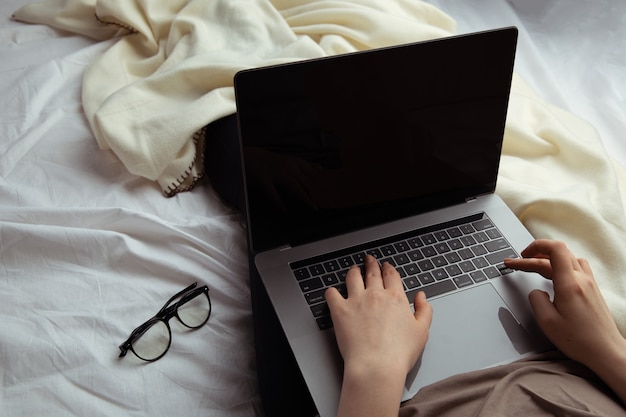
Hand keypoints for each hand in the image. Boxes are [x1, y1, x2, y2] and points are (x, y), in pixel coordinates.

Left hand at [325, 255, 431, 416]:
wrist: (377, 365)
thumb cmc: (399, 353)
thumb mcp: (422, 331)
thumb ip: (424, 310)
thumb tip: (421, 296)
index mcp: (395, 298)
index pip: (391, 275)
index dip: (388, 269)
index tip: (386, 266)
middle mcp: (375, 295)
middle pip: (372, 272)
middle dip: (371, 264)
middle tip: (369, 260)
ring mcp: (356, 300)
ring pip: (353, 277)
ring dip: (353, 271)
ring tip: (353, 270)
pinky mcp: (340, 310)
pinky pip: (332, 294)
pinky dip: (332, 291)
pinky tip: (333, 292)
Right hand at [505, 239, 625, 403]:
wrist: (606, 352)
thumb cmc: (579, 340)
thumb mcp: (547, 321)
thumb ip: (536, 299)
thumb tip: (536, 291)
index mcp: (569, 284)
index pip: (554, 249)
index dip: (535, 246)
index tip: (521, 256)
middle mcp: (582, 279)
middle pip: (558, 253)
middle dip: (535, 254)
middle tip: (519, 262)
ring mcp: (590, 283)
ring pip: (568, 258)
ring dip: (549, 258)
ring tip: (535, 264)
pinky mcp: (592, 290)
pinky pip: (576, 267)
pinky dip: (560, 264)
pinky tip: (554, 274)